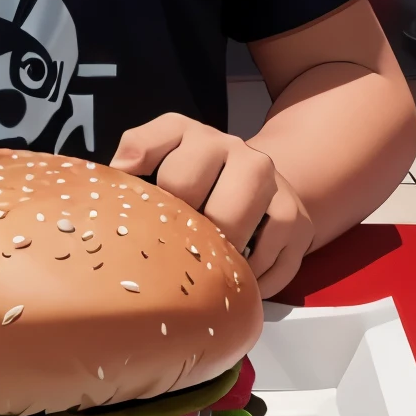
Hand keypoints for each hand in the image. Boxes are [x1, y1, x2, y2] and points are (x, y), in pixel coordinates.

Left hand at [111, 113, 313, 296]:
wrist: (254, 176)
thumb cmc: (193, 171)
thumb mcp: (161, 147)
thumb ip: (137, 149)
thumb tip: (118, 172)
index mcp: (196, 136)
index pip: (173, 172)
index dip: (159, 202)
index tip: (149, 215)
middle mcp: (240, 154)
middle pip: (210, 209)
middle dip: (190, 237)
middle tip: (177, 251)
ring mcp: (274, 186)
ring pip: (241, 233)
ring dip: (220, 258)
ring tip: (204, 269)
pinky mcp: (297, 220)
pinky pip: (273, 263)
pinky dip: (250, 280)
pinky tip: (234, 280)